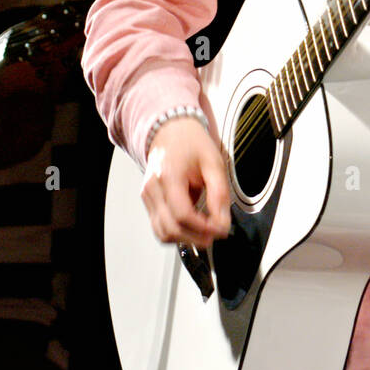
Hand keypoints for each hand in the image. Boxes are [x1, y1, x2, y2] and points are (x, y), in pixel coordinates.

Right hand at [141, 117, 230, 244]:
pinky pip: (159, 226)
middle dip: (195, 238)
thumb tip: (222, 223)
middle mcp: (153, 188)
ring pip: (162, 233)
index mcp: (169, 176)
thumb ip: (219, 194)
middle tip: (215, 234)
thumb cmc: (191, 143)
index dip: (202, 227)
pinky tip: (192, 225)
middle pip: (170, 228)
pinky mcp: (148, 201)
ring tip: (204, 231)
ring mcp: (147, 196)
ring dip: (185, 239)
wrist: (171, 131)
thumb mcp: (214, 163)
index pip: (182, 214)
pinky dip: (176, 231)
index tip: (220, 229)